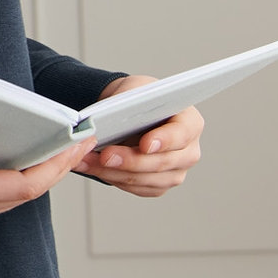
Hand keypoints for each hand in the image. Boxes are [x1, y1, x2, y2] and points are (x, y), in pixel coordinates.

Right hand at [0, 122, 97, 228]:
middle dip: (55, 168)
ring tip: (55, 148)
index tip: (79, 144)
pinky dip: (12, 179)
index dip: (57, 165)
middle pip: (25, 192)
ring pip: (10, 196)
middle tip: (79, 141)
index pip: (26, 184)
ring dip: (35, 174)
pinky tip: (14, 159)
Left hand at [74, 75, 202, 197]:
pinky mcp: (158, 184)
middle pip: (162, 162)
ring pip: (145, 179)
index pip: (181, 134)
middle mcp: (188, 151)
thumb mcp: (134, 89)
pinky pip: (136, 188)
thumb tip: (108, 117)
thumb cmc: (139, 98)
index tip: (144, 144)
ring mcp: (175, 171)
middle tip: (105, 155)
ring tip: (87, 161)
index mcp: (190, 122)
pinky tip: (94, 168)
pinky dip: (112, 178)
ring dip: (113, 172)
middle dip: (130, 161)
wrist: (131, 113)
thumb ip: (128, 101)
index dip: (164, 140)